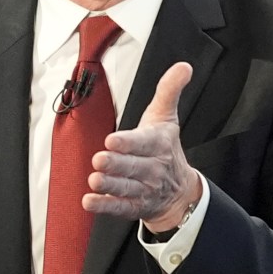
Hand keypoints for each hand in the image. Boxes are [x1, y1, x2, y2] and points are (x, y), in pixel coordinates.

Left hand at [82, 62, 200, 229]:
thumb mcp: (167, 117)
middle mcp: (152, 168)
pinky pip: (120, 207)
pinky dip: (105, 206)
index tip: (112, 140)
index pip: (144, 142)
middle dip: (116, 163)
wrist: (179, 192)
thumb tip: (183, 66)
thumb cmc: (165, 149)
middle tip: (99, 160)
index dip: (128, 143)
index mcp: (158, 144)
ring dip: (109, 185)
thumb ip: (169, 90)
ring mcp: (143, 189)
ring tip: (94, 180)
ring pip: (126, 187)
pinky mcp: (134, 206)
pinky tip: (90, 202)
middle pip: (133, 166)